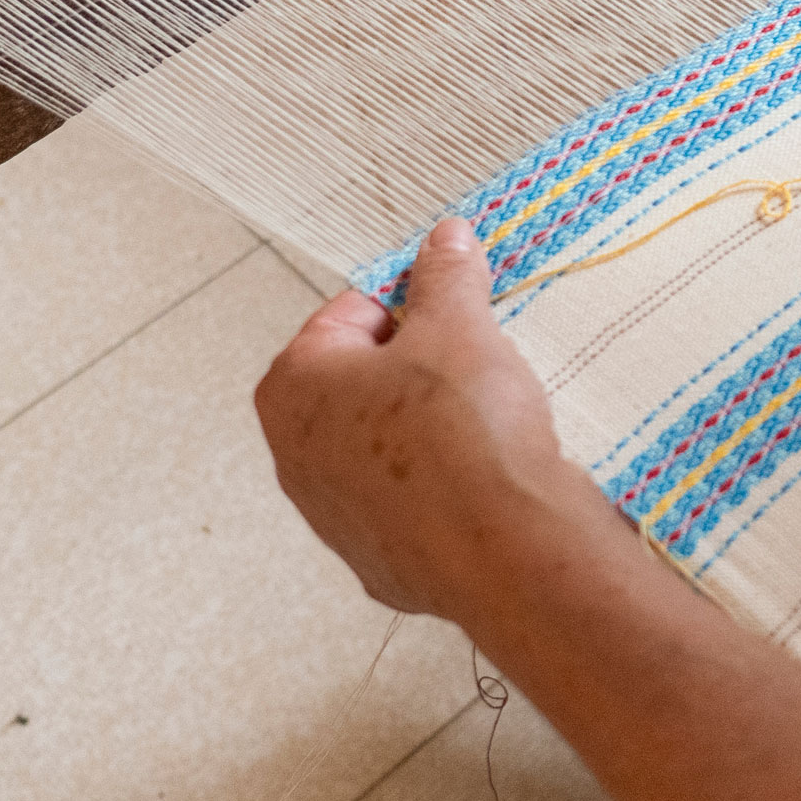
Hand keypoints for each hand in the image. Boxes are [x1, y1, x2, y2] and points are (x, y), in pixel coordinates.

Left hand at [255, 215, 616, 618]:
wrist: (507, 549)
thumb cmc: (466, 430)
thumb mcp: (459, 327)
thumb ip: (444, 276)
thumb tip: (444, 239)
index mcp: (294, 386)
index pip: (352, 314)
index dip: (413, 307)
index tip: (457, 315)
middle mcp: (293, 455)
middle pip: (363, 381)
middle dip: (417, 369)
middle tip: (475, 369)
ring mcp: (331, 517)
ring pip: (386, 444)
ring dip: (429, 429)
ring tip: (485, 427)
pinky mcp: (375, 560)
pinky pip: (410, 502)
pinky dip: (442, 486)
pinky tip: (483, 481)